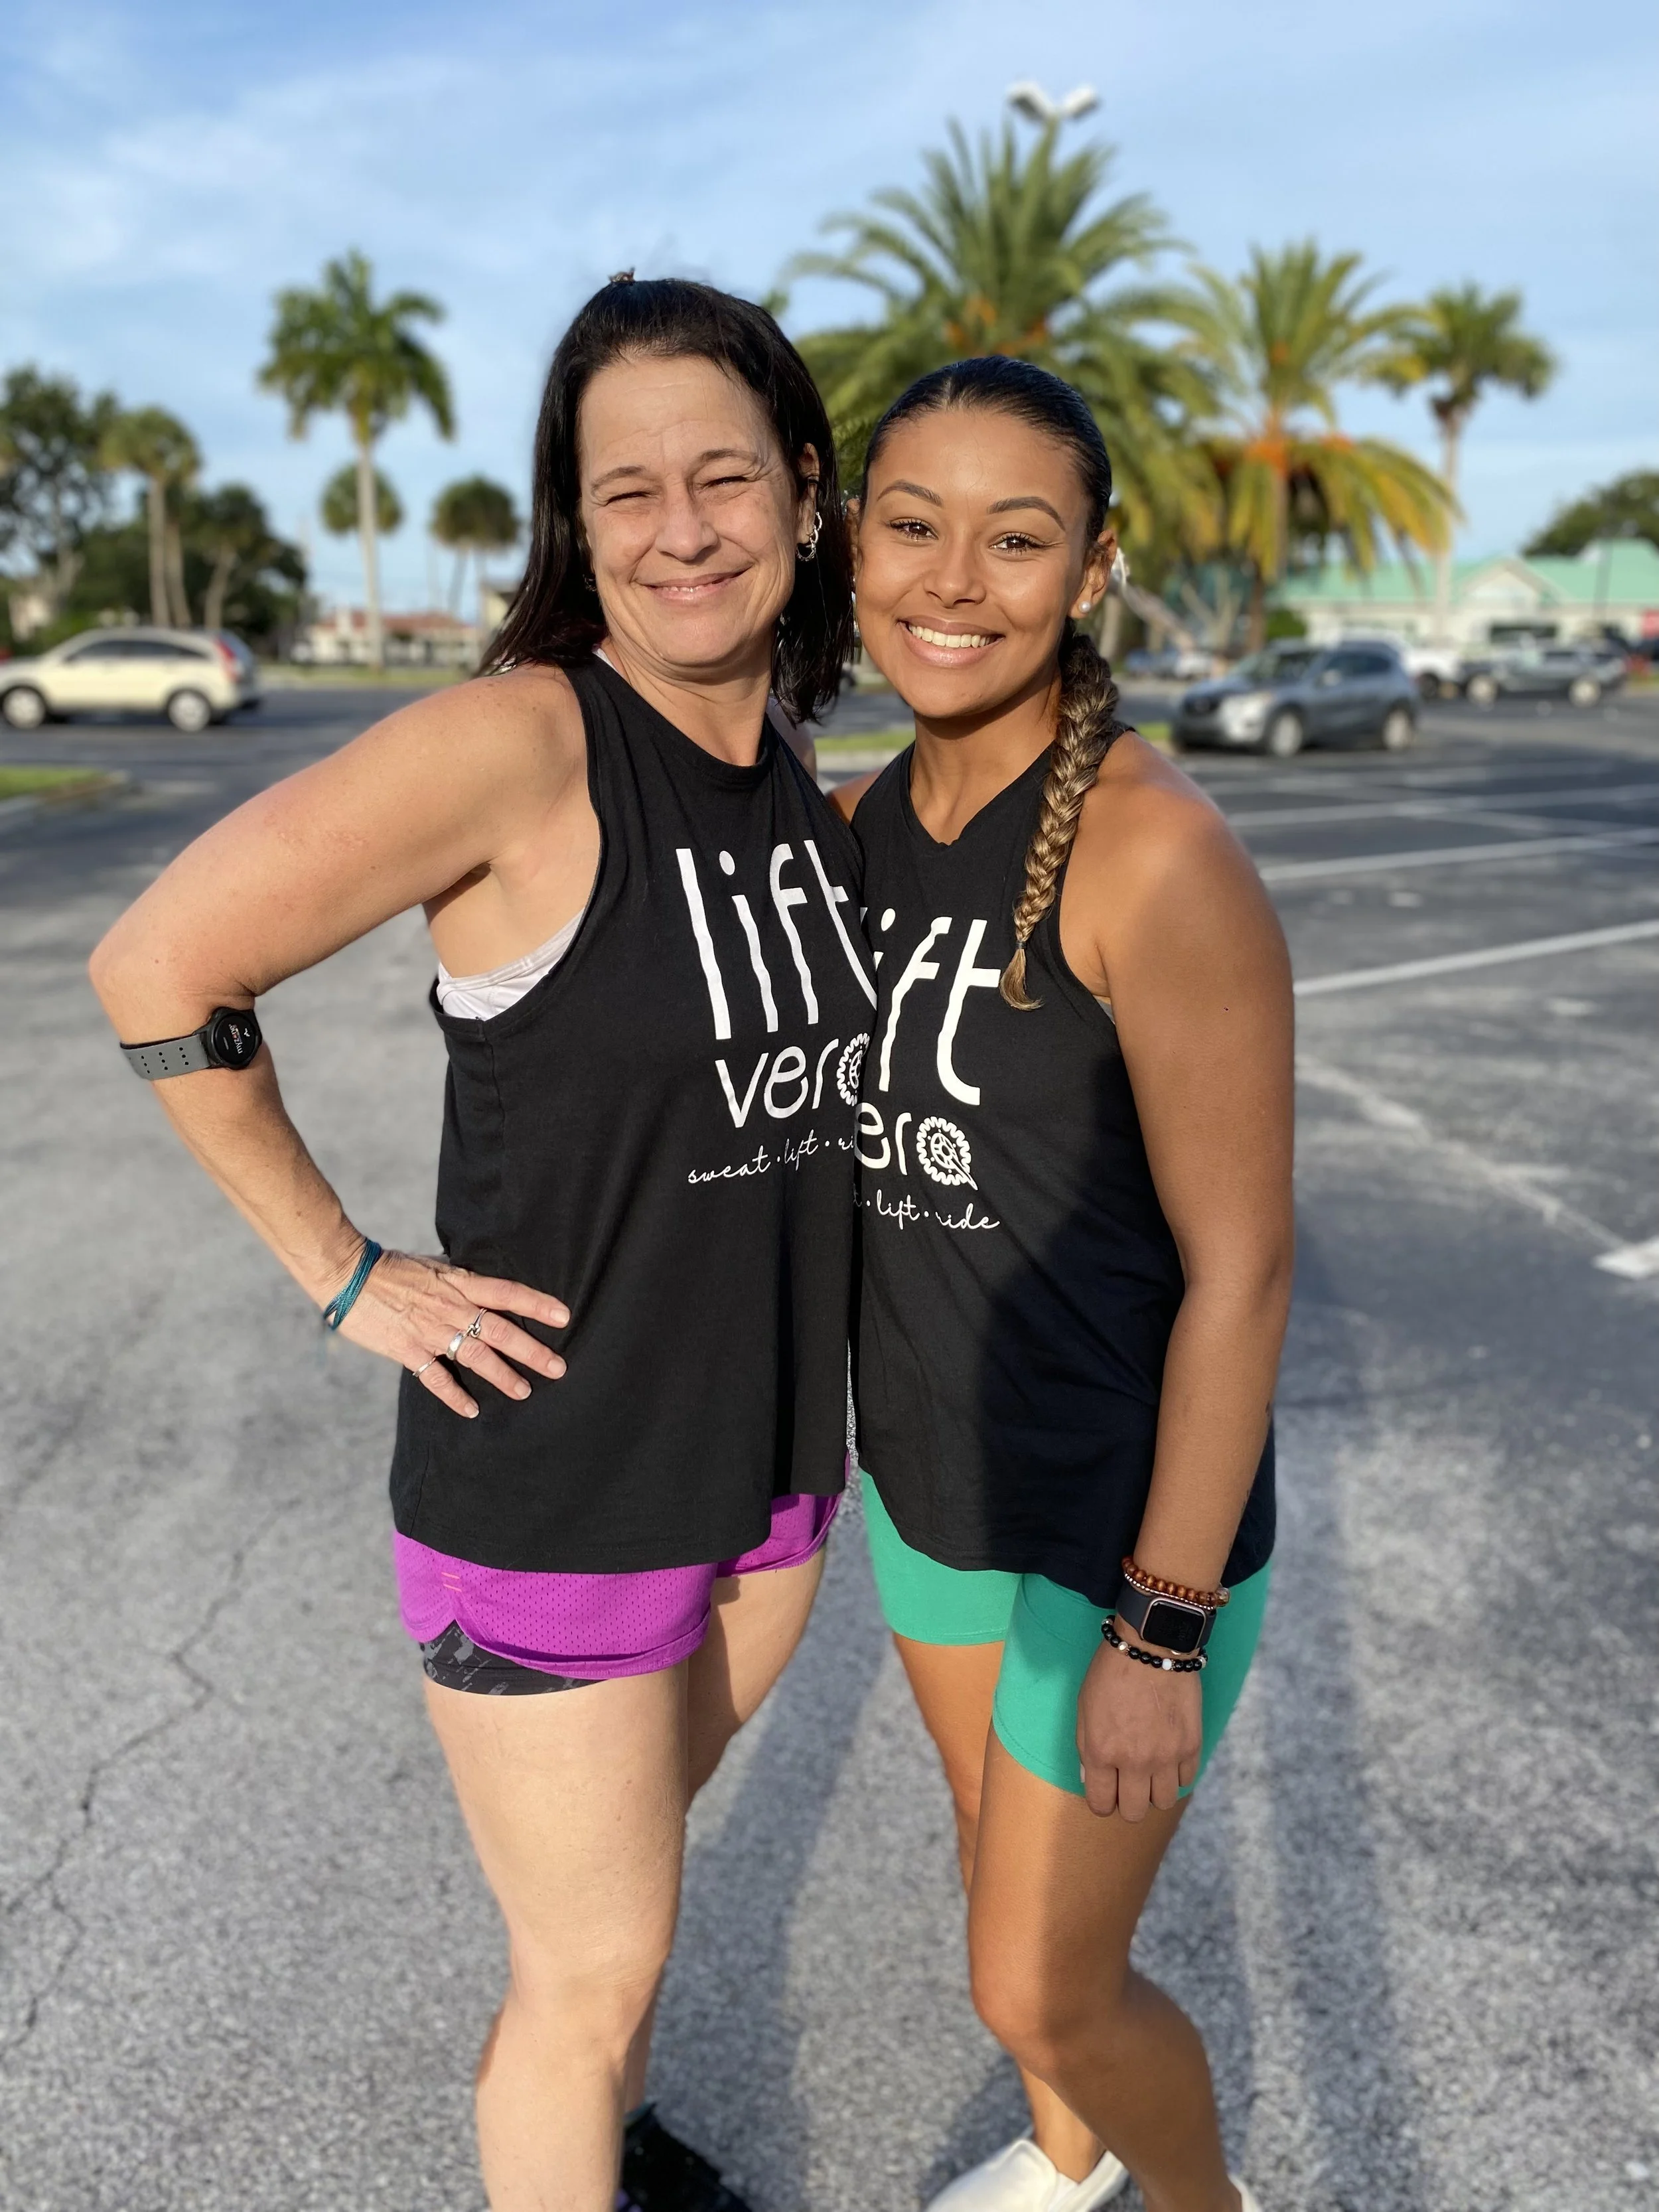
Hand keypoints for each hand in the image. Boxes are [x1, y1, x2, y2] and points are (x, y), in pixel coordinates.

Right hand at [335, 1248, 568, 1418]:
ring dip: (503, 1375)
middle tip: (558, 1367)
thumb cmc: (392, 1267)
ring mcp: (431, 1331)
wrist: (349, 1274)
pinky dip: (454, 1397)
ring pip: (477, 1357)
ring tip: (524, 1391)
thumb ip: (459, 1280)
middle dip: (532, 1351)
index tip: (563, 1316)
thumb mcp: (434, 1265)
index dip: (537, 1304)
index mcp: (460, 1283)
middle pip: (501, 1331)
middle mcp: (452, 1308)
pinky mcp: (409, 1350)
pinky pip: (436, 1379)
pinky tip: (471, 1410)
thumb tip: (479, 1284)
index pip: (507, 1293)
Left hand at [1075, 1627, 1200, 1820]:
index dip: (1102, 1802)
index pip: (1101, 1805)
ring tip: (1151, 1771)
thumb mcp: (1084, 1708)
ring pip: (1163, 1802)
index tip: (1106, 1791)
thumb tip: (1090, 1778)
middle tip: (1129, 1782)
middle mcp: (1133, 1762)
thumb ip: (1086, 1748)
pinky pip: (1186, 1780)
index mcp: (1101, 1753)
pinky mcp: (1191, 1746)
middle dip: (1128, 1802)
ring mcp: (1165, 1757)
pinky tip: (1169, 1756)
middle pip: (1134, 1812)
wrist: (1151, 1645)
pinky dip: (1177, 1774)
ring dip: (1155, 1791)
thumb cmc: (1110, 1673)